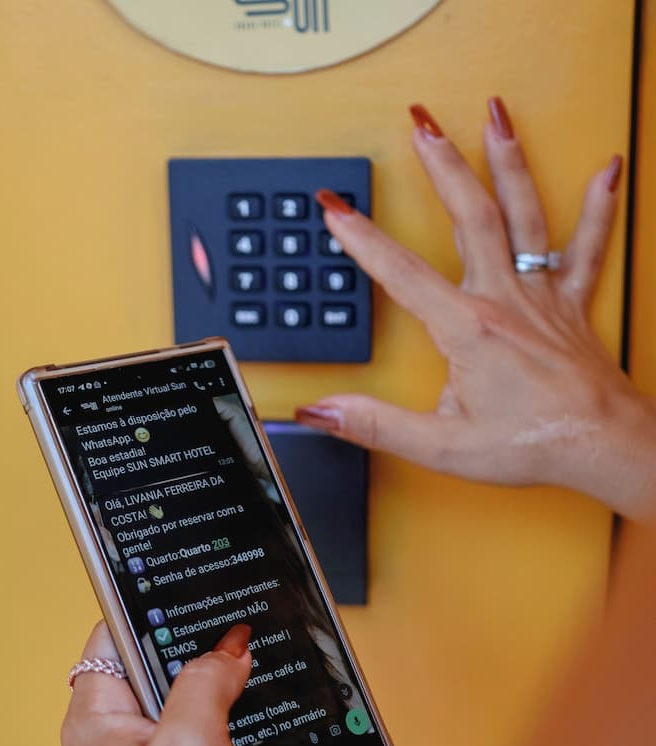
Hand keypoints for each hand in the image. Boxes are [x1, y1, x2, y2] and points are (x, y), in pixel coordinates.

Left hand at [63, 623, 361, 745]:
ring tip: (312, 738)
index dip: (155, 612)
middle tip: (264, 655)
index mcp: (105, 718)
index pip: (117, 639)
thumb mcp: (189, 741)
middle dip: (230, 678)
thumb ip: (209, 680)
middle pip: (180, 689)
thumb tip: (230, 646)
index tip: (199, 596)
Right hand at [296, 97, 655, 520]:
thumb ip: (376, 425)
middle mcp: (505, 300)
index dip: (362, 238)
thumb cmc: (532, 444)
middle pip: (470, 216)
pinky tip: (607, 171)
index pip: (402, 273)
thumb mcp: (442, 445)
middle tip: (422, 124)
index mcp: (468, 329)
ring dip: (508, 162)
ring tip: (494, 116)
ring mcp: (542, 296)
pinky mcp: (573, 304)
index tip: (335, 206)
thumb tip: (323, 412)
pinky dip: (600, 207)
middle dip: (442, 165)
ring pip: (524, 215)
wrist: (601, 445)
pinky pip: (589, 247)